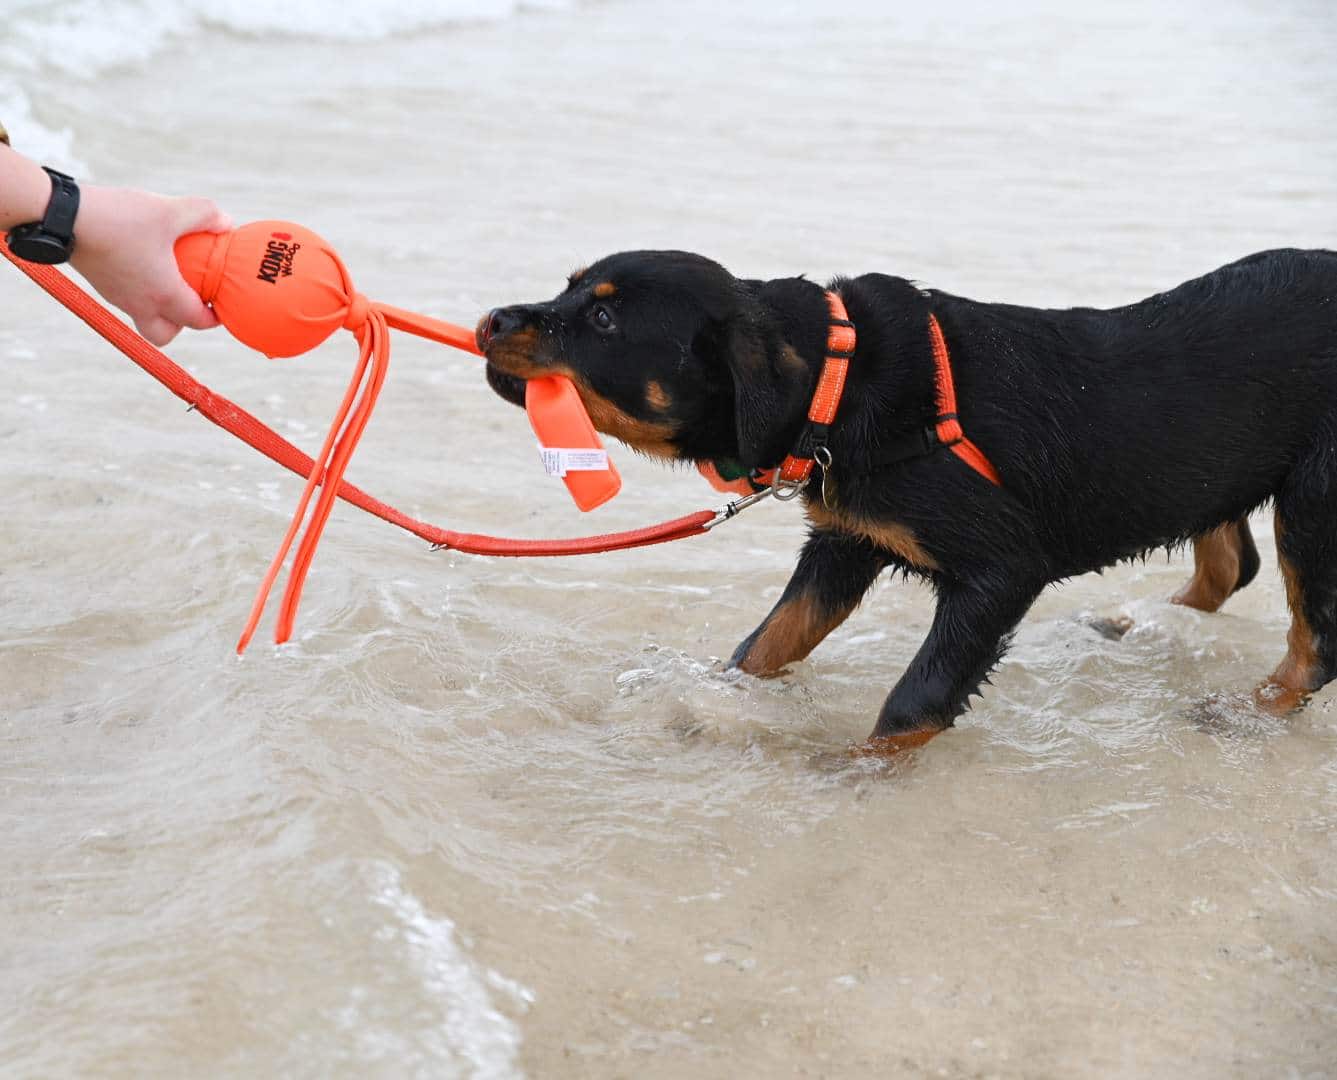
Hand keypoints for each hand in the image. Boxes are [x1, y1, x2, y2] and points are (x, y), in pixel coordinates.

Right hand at [70, 186, 231, 345]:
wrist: (61, 217)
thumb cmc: (119, 218)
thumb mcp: (169, 210)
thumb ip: (204, 214)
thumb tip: (228, 223)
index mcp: (163, 295)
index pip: (198, 322)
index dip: (216, 317)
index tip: (222, 303)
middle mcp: (139, 304)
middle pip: (165, 334)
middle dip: (183, 323)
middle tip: (193, 296)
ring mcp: (117, 296)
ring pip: (144, 318)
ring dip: (160, 307)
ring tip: (171, 276)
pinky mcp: (101, 283)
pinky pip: (127, 299)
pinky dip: (140, 291)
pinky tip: (145, 260)